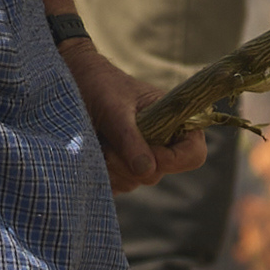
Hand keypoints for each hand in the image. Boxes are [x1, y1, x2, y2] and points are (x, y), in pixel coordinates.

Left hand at [62, 38, 213, 193]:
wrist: (76, 83)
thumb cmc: (101, 87)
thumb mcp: (115, 110)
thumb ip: (131, 139)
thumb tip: (147, 171)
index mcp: (175, 121)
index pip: (193, 154)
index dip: (174, 160)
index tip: (149, 155)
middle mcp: (162, 142)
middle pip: (158, 172)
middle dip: (129, 163)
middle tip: (109, 145)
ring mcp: (141, 157)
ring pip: (134, 181)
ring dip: (112, 167)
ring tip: (99, 142)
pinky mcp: (121, 168)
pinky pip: (117, 185)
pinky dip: (103, 174)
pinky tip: (94, 153)